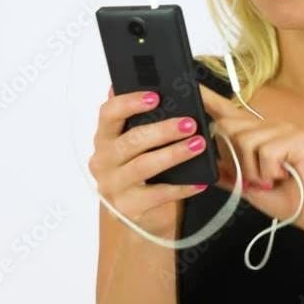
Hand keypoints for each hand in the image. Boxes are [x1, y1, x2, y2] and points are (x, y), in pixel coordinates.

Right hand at [89, 86, 208, 238]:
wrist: (136, 214)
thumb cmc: (140, 171)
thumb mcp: (136, 144)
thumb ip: (140, 119)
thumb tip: (157, 89)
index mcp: (104, 138)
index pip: (108, 113)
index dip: (130, 103)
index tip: (155, 97)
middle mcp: (103, 161)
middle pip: (131, 140)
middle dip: (163, 130)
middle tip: (189, 124)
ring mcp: (112, 186)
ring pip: (144, 166)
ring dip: (174, 154)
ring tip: (198, 145)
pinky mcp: (127, 208)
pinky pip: (158, 194)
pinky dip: (182, 187)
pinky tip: (200, 180)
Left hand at [199, 84, 303, 235]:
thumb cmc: (289, 199)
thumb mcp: (249, 188)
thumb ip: (230, 174)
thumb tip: (206, 168)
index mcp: (257, 135)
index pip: (229, 111)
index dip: (209, 99)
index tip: (190, 87)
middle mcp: (270, 126)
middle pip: (228, 127)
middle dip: (235, 159)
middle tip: (256, 179)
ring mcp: (285, 129)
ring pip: (245, 141)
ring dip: (254, 171)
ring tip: (271, 179)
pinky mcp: (297, 137)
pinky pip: (265, 151)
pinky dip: (268, 172)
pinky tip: (282, 176)